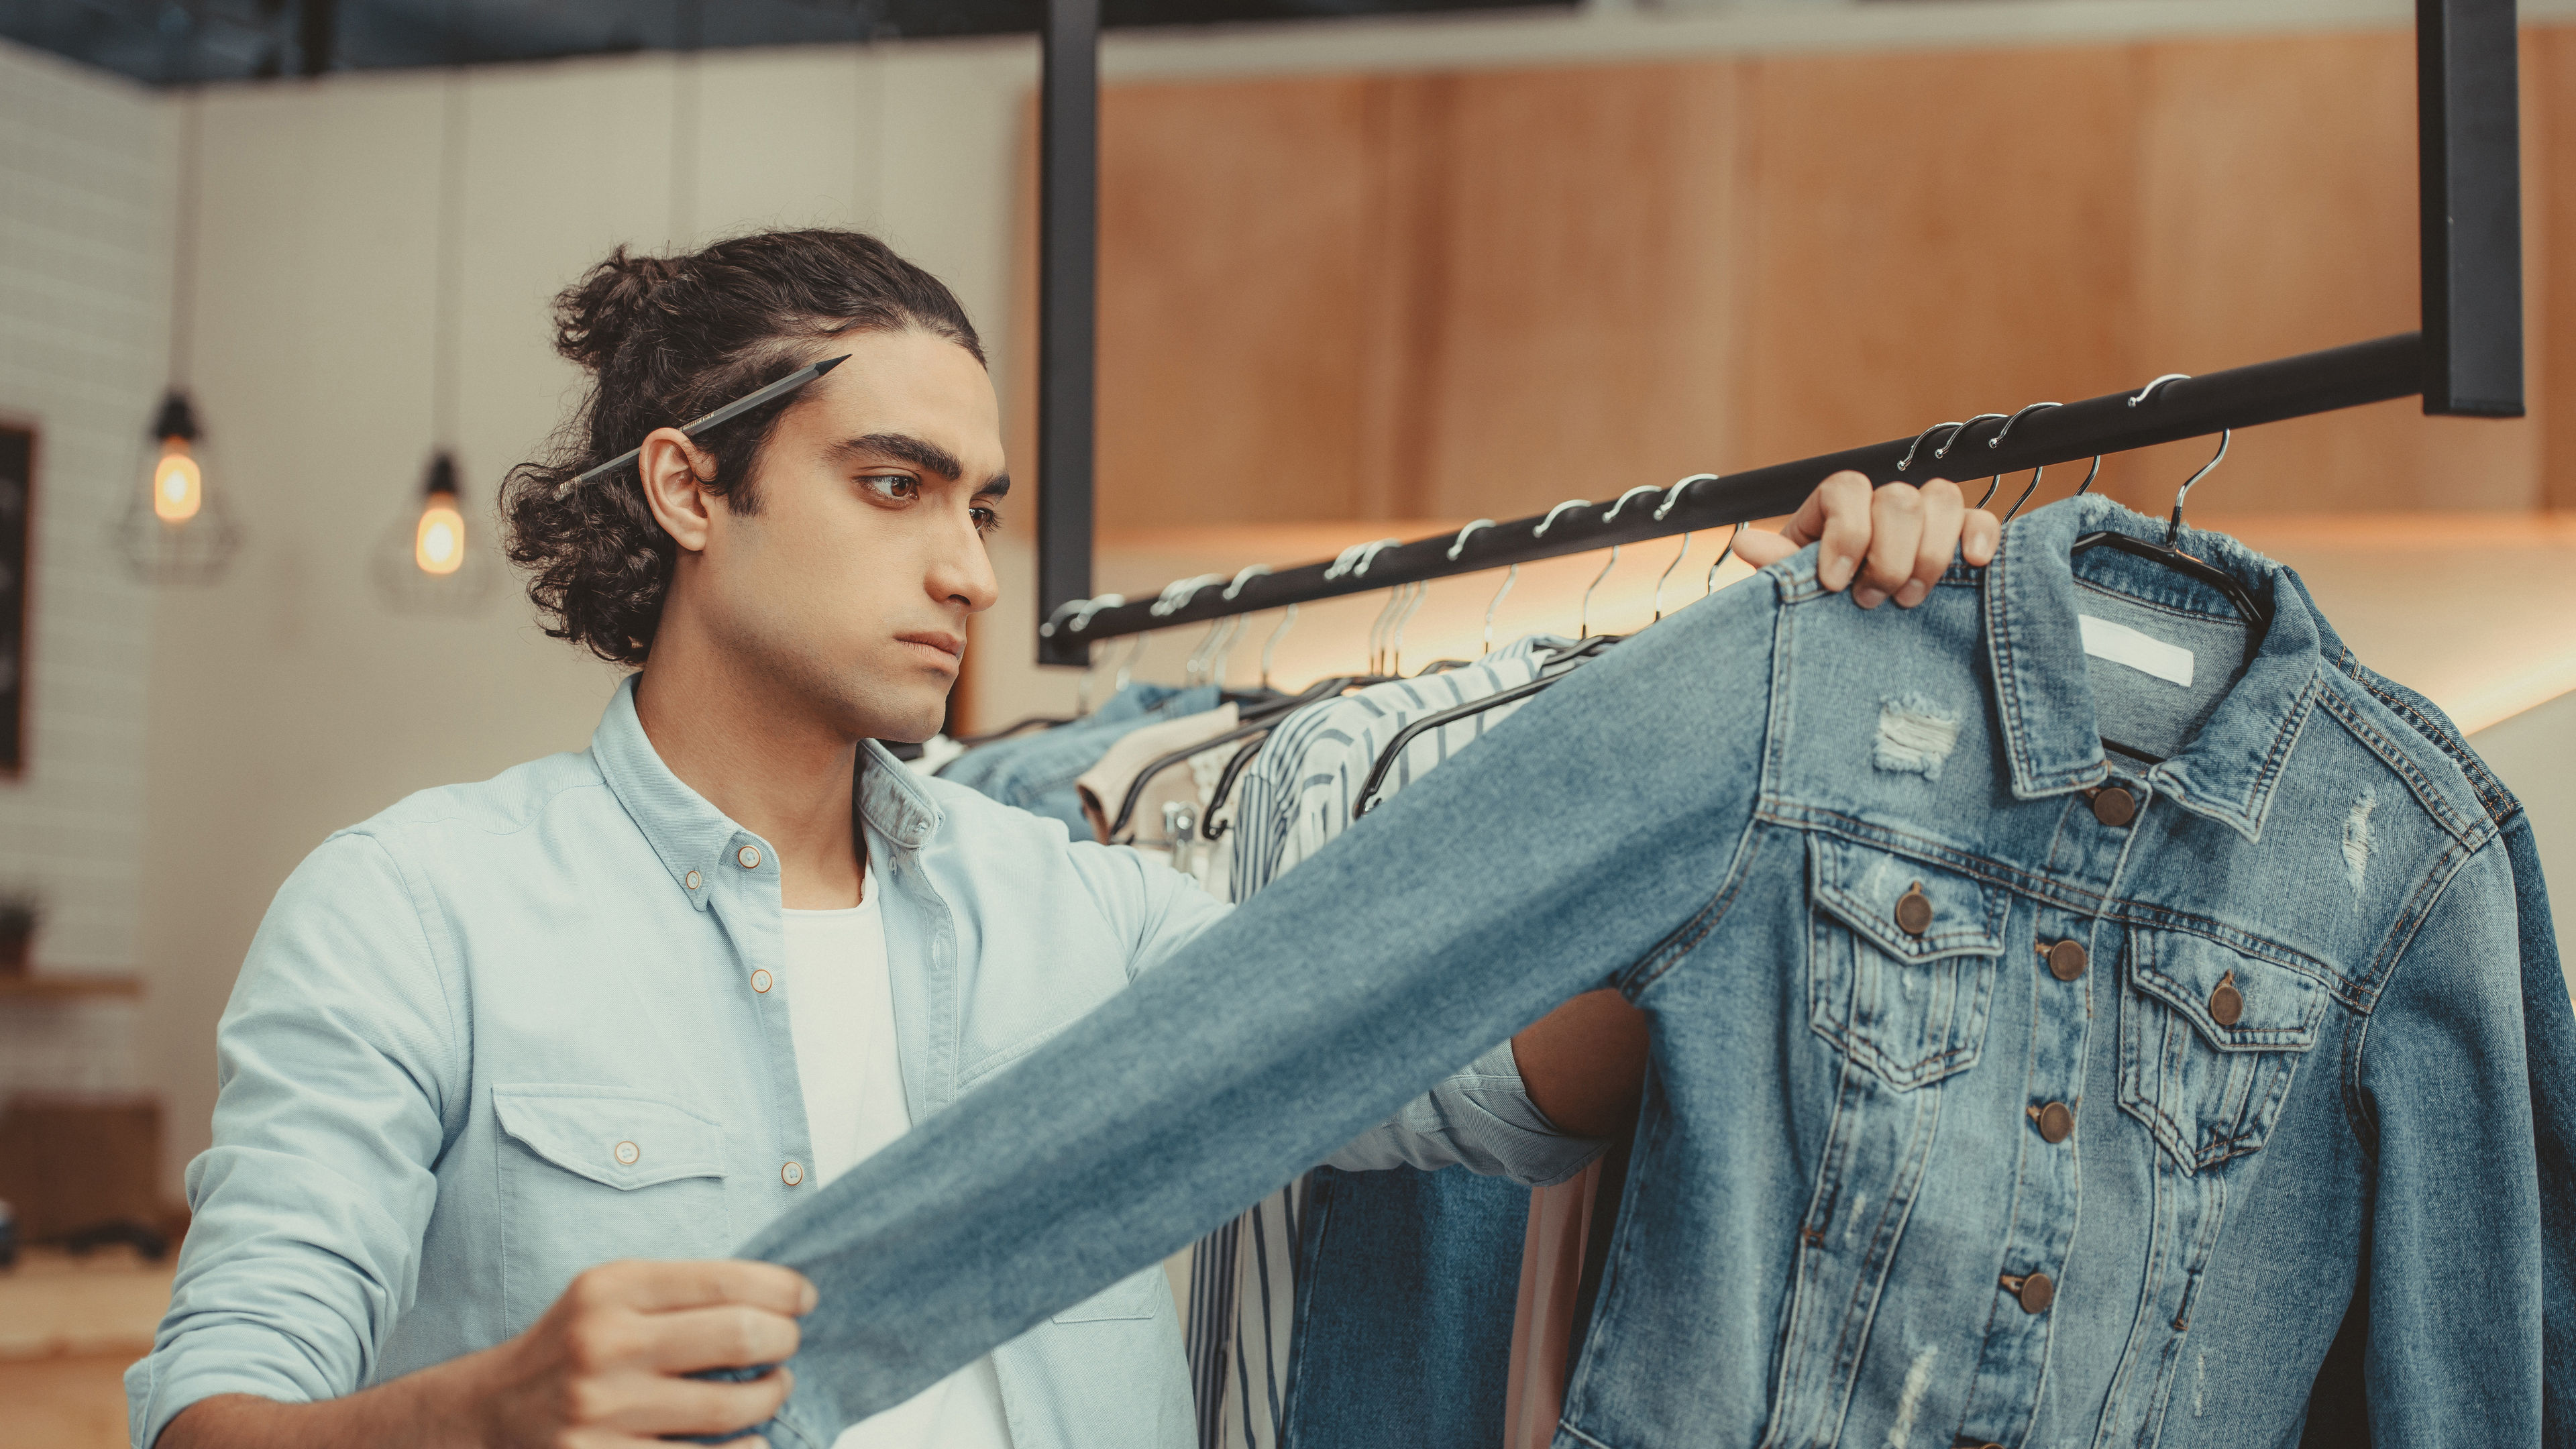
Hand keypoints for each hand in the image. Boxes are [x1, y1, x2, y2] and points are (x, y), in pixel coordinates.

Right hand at [474, 1259, 813, 1447]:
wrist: (488, 1413)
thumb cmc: (573, 1347)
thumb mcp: (610, 1295)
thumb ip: (683, 1292)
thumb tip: (783, 1300)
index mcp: (610, 1289)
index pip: (726, 1280)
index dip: (785, 1291)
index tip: (805, 1300)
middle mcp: (604, 1345)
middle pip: (740, 1337)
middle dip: (785, 1342)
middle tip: (788, 1346)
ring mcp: (601, 1411)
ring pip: (730, 1408)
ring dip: (771, 1397)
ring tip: (771, 1389)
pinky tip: (749, 1439)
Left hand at [1730, 471, 2000, 608]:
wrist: (1854, 630)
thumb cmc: (1822, 603)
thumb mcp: (1796, 589)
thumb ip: (1779, 566)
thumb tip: (1746, 543)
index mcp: (1838, 508)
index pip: (1848, 488)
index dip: (1845, 533)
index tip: (1834, 582)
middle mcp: (1883, 504)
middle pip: (1899, 498)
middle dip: (1889, 556)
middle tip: (1872, 600)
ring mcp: (1926, 517)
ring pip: (1943, 498)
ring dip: (1930, 553)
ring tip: (1910, 599)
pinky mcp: (1963, 537)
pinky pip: (1982, 517)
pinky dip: (1980, 536)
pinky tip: (1973, 564)